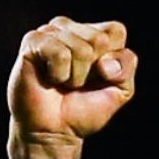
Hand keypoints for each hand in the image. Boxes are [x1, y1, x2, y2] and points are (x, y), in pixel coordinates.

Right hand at [8, 17, 136, 143]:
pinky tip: (50, 78)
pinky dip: (60, 74)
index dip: (115, 59)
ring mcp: (50, 32)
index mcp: (95, 35)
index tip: (102, 77)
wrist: (55, 129)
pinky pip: (59, 53)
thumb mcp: (120, 91)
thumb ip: (126, 68)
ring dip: (76, 76)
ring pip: (81, 48)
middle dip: (94, 70)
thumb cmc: (85, 109)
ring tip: (64, 82)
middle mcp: (72, 29)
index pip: (116, 30)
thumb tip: (105, 61)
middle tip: (79, 83)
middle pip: (99, 38)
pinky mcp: (32, 41)